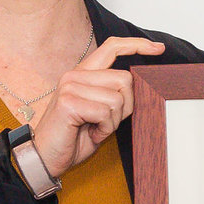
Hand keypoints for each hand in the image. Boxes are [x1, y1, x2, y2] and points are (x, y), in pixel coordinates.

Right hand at [28, 36, 162, 177]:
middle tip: (106, 122)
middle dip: (125, 106)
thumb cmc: (73, 137)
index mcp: (83, 73)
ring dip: (112, 122)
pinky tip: (90, 134)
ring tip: (94, 128)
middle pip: (125, 79)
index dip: (136, 45)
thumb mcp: (100, 112)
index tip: (158, 48)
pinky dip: (104, 129)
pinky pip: (105, 113)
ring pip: (117, 99)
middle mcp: (75, 75)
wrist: (45, 158)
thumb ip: (114, 94)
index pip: (112, 47)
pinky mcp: (69, 102)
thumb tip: (142, 85)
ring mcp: (70, 86)